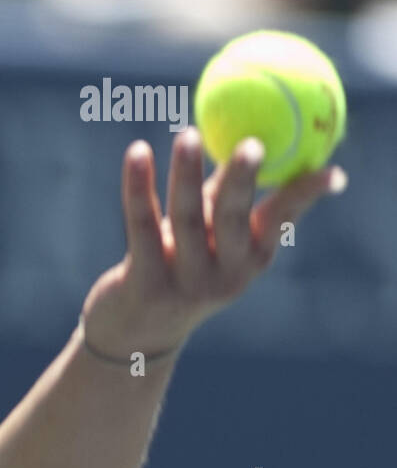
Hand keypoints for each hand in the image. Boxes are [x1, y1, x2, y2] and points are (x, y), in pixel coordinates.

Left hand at [80, 126, 347, 358]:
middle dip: (243, 182)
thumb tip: (258, 132)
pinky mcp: (144, 285)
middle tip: (251, 143)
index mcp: (250, 259)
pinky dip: (139, 188)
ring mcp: (183, 283)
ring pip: (186, 220)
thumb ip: (231, 193)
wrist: (137, 334)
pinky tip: (138, 152)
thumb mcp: (213, 237)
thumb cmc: (182, 267)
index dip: (304, 196)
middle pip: (233, 221)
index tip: (330, 171)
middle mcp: (223, 276)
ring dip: (187, 174)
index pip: (281, 221)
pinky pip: (141, 228)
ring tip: (188, 134)